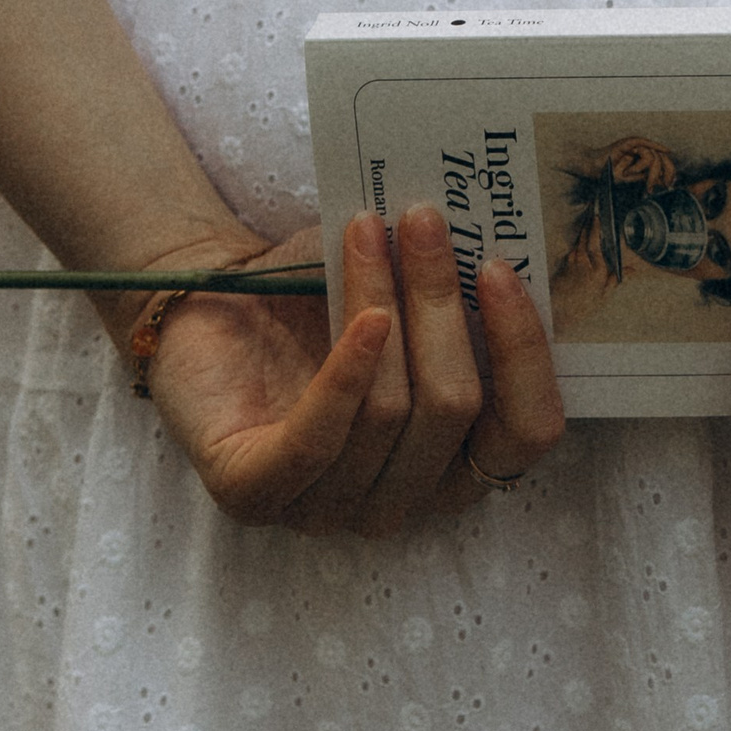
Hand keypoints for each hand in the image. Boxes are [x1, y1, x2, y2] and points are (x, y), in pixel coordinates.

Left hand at [139, 209, 566, 533]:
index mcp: (448, 463)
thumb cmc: (313, 296)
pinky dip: (347, 375)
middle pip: (453, 410)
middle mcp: (394, 501)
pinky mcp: (253, 494)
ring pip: (389, 413)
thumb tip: (506, 239)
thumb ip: (454, 290)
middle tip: (423, 221)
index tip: (498, 268)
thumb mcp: (399, 293)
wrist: (205, 294)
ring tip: (369, 231)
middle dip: (441, 306)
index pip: (524, 435)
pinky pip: (318, 442)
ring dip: (384, 304)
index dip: (524, 354)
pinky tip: (365, 319)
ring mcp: (323, 510)